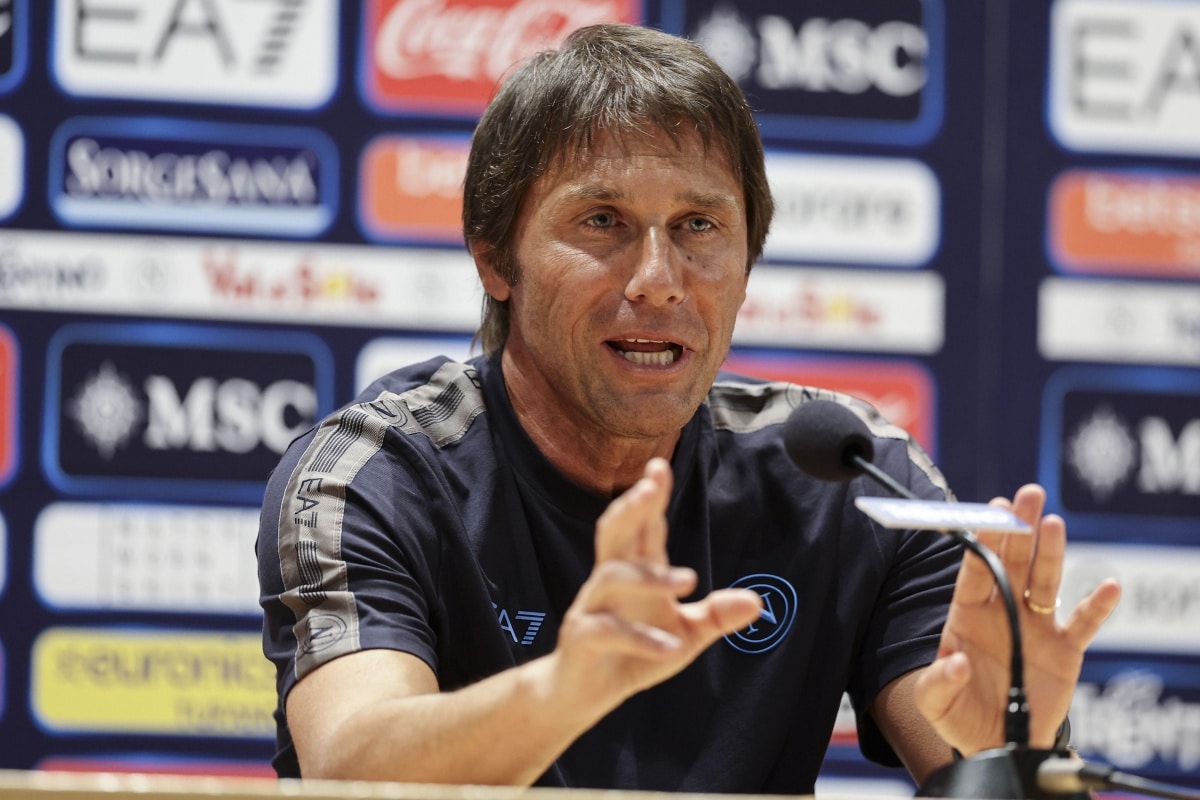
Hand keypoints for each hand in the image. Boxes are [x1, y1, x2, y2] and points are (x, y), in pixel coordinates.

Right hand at [553, 458, 762, 702]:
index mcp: (635, 572)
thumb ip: (715, 616)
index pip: (643, 527)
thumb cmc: (632, 655)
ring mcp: (591, 606)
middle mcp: (610, 581)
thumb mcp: (685, 635)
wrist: (583, 695)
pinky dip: (641, 638)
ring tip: (689, 579)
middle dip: (632, 508)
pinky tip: (670, 647)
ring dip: (649, 575)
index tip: (659, 466)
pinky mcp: (581, 637)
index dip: (651, 497)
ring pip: (610, 575)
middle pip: (615, 533)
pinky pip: (607, 630)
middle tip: (649, 486)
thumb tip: (758, 602)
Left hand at [912, 484, 1120, 753]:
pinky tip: (1108, 585)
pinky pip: (1083, 623)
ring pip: (1045, 582)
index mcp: (968, 616)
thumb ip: (938, 684)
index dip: (983, 543)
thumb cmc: (962, 715)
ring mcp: (1035, 627)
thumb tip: (955, 661)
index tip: (991, 512)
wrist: (999, 744)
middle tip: (1027, 494)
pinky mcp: (1065, 650)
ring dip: (1050, 553)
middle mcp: (1003, 612)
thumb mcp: (936, 704)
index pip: (975, 572)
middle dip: (1018, 529)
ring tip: (1052, 523)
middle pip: (1012, 563)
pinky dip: (1097, 606)